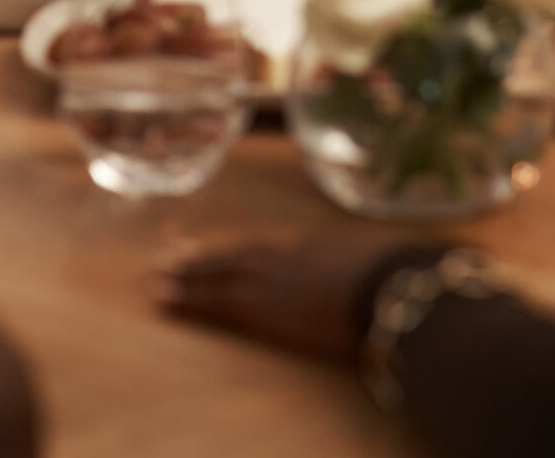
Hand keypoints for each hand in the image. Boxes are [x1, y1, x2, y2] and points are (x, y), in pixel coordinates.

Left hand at [154, 231, 410, 365]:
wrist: (393, 281)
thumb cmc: (398, 271)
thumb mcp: (375, 261)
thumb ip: (359, 265)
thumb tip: (364, 267)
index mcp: (312, 246)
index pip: (262, 249)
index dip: (233, 251)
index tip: (215, 249)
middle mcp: (286, 257)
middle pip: (233, 256)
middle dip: (199, 258)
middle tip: (165, 257)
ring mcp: (274, 280)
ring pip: (218, 277)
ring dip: (185, 278)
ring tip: (156, 279)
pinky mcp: (267, 308)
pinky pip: (219, 303)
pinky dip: (190, 300)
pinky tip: (167, 301)